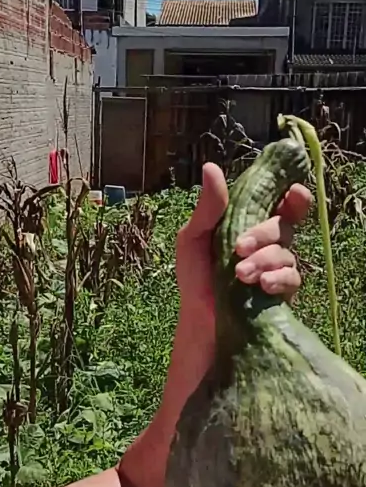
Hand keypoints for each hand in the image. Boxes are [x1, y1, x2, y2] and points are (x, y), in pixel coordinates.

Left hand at [176, 163, 311, 307]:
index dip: (292, 194)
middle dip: (265, 234)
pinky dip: (279, 278)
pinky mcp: (281, 290)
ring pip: (287, 252)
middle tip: (239, 248)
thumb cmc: (194, 276)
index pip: (280, 201)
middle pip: (285, 224)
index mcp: (250, 222)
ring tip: (240, 274)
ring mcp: (276, 265)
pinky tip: (262, 284)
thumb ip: (208, 207)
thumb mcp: (194, 238)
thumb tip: (211, 167)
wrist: (198, 318)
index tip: (293, 192)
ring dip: (265, 260)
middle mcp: (268, 241)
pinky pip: (292, 278)